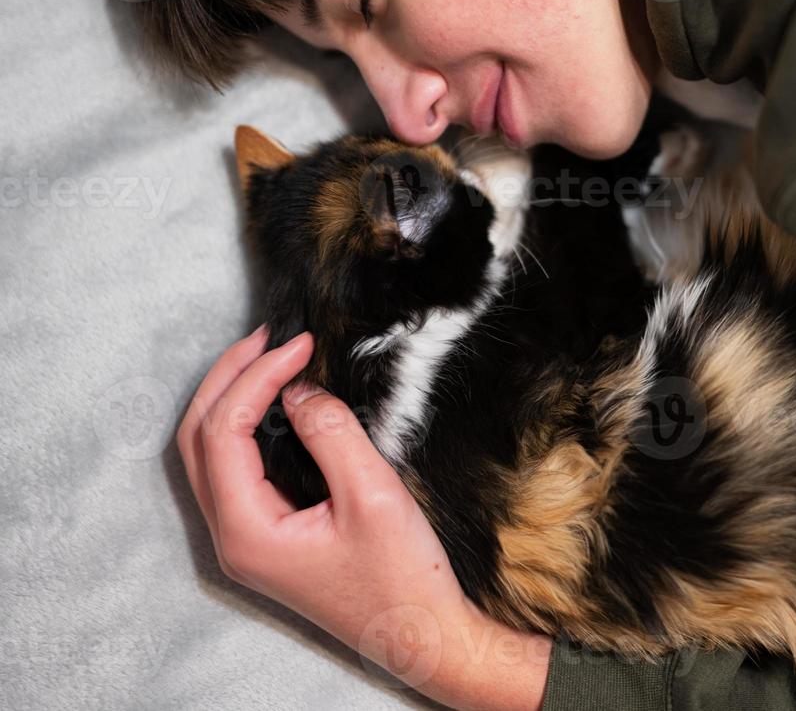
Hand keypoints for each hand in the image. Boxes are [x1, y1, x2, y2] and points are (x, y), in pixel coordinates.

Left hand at [177, 327, 549, 710]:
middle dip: (228, 379)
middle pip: (198, 440)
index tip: (300, 345)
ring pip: (210, 455)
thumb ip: (331, 434)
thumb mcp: (373, 495)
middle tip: (269, 338)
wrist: (423, 633)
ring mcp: (248, 539)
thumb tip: (299, 390)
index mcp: (247, 531)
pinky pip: (235, 471)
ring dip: (232, 400)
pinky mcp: (268, 536)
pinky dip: (246, 427)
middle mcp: (234, 537)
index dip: (257, 377)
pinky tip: (279, 404)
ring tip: (269, 358)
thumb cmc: (404, 579)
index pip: (224, 433)